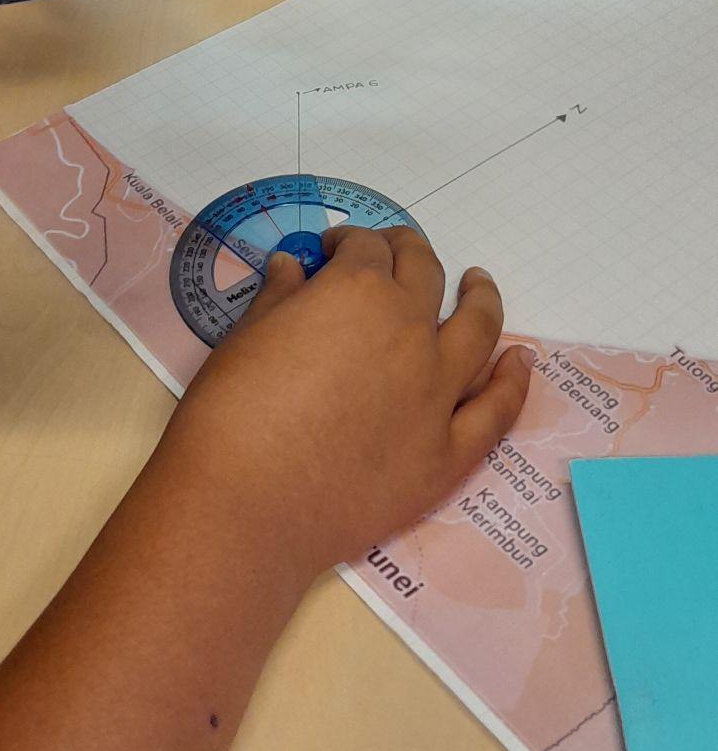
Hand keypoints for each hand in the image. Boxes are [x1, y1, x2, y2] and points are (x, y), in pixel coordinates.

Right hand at [168, 227, 531, 587]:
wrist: (246, 507)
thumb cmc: (230, 414)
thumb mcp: (244, 337)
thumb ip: (278, 297)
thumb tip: (292, 267)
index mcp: (358, 292)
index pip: (365, 249)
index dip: (348, 243)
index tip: (331, 253)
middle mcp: (410, 331)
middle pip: (424, 274)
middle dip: (407, 253)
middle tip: (393, 255)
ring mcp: (438, 392)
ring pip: (478, 329)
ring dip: (482, 297)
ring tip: (478, 284)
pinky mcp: (448, 452)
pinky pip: (495, 410)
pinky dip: (512, 381)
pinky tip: (519, 362)